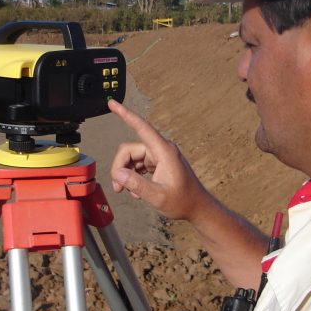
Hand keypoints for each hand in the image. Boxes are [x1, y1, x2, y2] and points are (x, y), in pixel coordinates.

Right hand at [108, 99, 209, 220]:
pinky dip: (134, 176)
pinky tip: (136, 191)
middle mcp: (161, 149)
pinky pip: (139, 164)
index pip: (141, 127)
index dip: (125, 114)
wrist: (197, 207)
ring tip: (128, 192)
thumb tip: (117, 173)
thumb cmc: (182, 201)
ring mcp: (160, 155)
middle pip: (130, 149)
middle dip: (120, 167)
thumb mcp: (157, 196)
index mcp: (164, 151)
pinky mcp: (159, 163)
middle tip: (118, 189)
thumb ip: (136, 184)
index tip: (112, 103)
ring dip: (127, 174)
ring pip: (133, 157)